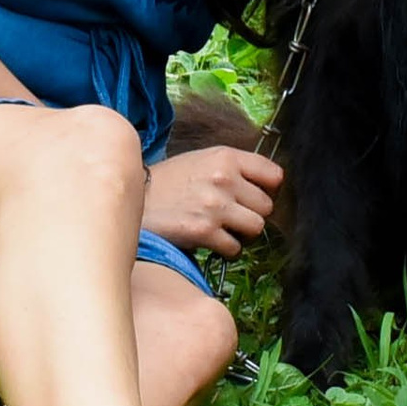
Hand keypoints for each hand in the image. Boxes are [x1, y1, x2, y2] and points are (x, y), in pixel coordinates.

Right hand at [141, 146, 283, 256]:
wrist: (132, 200)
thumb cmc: (169, 181)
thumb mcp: (202, 161)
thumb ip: (233, 168)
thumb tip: (269, 186)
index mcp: (226, 157)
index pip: (274, 175)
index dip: (269, 190)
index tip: (256, 196)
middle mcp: (224, 179)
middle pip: (267, 206)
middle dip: (253, 214)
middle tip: (234, 216)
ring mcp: (215, 206)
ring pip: (256, 228)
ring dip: (243, 233)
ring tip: (225, 229)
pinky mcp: (203, 231)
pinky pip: (234, 247)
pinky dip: (226, 249)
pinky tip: (211, 240)